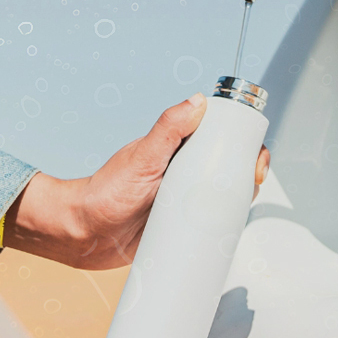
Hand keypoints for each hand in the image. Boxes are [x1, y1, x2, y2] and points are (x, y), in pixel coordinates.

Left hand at [2, 94, 269, 269]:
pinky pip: (210, 227)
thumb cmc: (104, 193)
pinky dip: (222, 230)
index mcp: (179, 150)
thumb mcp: (142, 158)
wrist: (83, 236)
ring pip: (223, 199)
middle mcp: (185, 173)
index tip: (254, 158)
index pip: (222, 139)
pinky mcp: (181, 227)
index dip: (244, 146)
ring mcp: (184, 201)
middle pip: (229, 170)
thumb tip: (197, 101)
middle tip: (250, 186)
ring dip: (236, 205)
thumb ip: (168, 129)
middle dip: (247, 177)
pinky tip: (229, 234)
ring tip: (238, 212)